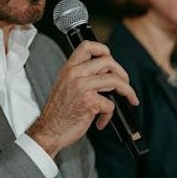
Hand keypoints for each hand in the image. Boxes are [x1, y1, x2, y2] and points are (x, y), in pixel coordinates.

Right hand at [27, 41, 138, 157]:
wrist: (49, 131)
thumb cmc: (57, 113)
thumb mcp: (65, 86)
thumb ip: (80, 76)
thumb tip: (104, 73)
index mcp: (69, 69)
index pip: (87, 46)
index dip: (103, 50)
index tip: (111, 60)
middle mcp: (75, 74)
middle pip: (108, 62)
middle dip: (122, 74)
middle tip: (125, 84)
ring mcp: (82, 87)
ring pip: (115, 80)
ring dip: (127, 91)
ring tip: (127, 99)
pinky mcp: (89, 102)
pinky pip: (110, 104)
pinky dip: (109, 115)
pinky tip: (101, 121)